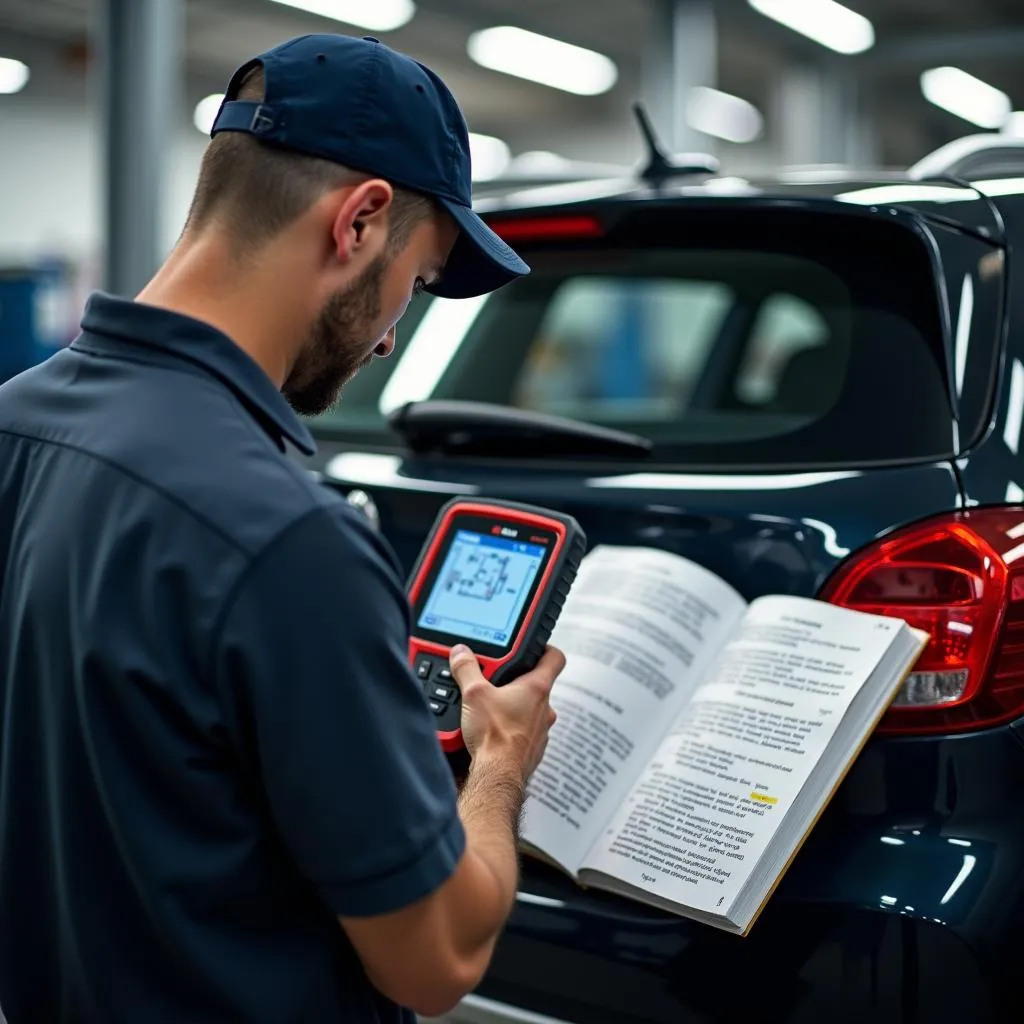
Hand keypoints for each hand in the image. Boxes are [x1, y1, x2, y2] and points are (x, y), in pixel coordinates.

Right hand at [450, 645, 564, 782]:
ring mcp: (540, 731)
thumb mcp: (473, 694)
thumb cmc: (495, 736)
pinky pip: (522, 732)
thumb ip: (466, 669)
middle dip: (516, 681)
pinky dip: (509, 729)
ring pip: (529, 711)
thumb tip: (461, 653)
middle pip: (537, 685)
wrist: (497, 775)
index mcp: (537, 688)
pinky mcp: (531, 750)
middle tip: (494, 680)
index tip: (532, 647)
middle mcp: (545, 709)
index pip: (554, 657)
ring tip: (488, 709)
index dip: (544, 648)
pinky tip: (491, 731)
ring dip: (512, 707)